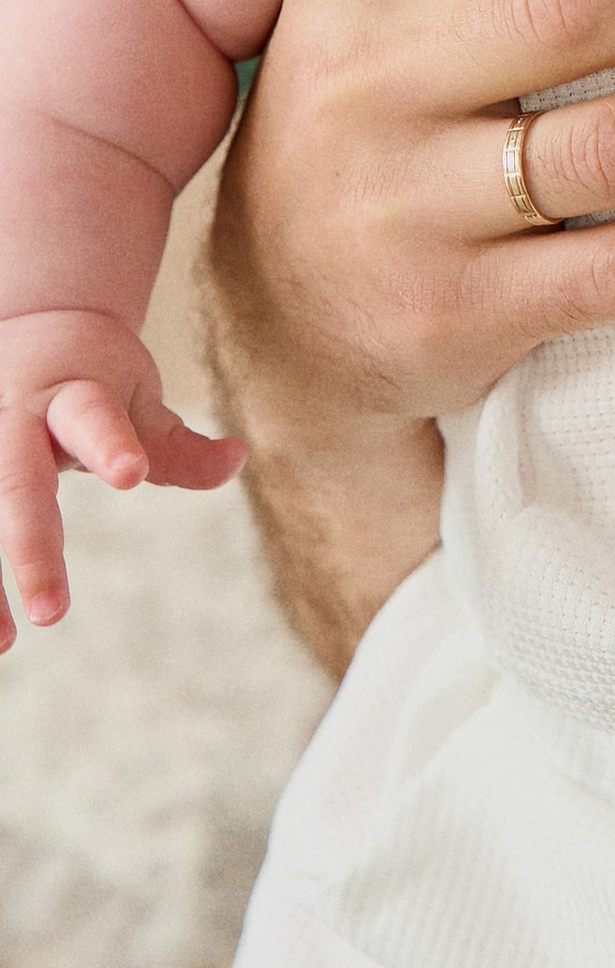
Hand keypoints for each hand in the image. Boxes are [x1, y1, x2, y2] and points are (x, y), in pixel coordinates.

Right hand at [0, 308, 242, 647]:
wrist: (31, 322)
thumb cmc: (92, 374)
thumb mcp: (137, 396)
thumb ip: (177, 445)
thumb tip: (238, 459)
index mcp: (70, 393)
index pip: (91, 416)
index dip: (111, 443)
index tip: (131, 475)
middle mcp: (14, 418)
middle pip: (16, 480)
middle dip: (32, 545)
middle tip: (53, 613)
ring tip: (4, 645)